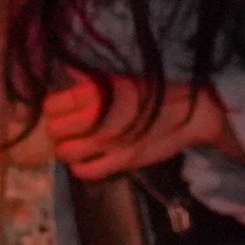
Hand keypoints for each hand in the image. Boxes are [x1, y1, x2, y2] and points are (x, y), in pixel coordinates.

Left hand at [41, 75, 230, 179]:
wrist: (192, 110)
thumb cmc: (157, 88)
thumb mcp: (122, 76)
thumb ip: (91, 77)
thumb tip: (67, 72)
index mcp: (96, 92)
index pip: (52, 106)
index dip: (52, 108)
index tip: (59, 108)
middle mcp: (97, 119)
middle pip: (55, 130)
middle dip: (57, 129)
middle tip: (66, 127)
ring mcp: (108, 143)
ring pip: (65, 153)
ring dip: (65, 148)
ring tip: (74, 143)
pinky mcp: (122, 162)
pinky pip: (86, 172)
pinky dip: (80, 167)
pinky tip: (86, 159)